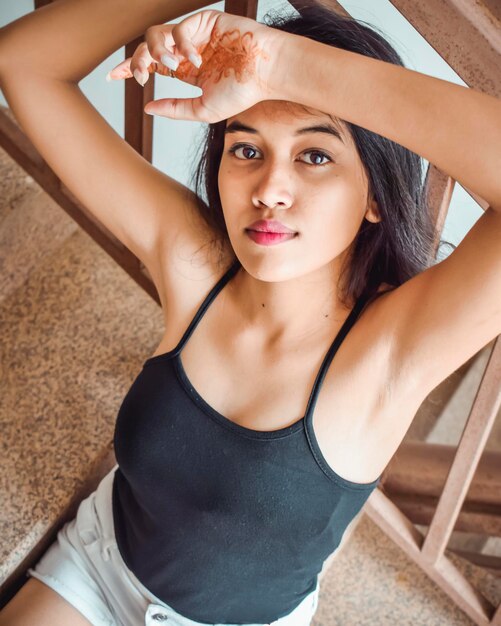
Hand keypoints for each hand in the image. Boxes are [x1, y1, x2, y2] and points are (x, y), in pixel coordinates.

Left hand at [106, 9, 282, 122]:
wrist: (266, 73)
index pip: (152, 65)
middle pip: (147, 48)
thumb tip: (147, 108)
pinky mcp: (204, 21)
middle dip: (138, 61)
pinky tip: (196, 60)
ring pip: (157, 34)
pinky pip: (180, 28)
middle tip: (140, 77)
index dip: (130, 68)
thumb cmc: (241, 92)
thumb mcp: (202, 110)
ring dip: (155, 51)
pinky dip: (182, 45)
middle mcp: (187, 51)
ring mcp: (194, 35)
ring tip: (169, 66)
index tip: (112, 76)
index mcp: (186, 69)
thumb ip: (175, 109)